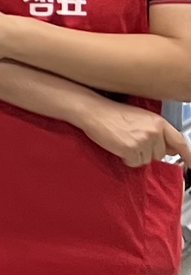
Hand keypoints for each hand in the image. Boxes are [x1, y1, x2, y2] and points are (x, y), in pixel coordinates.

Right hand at [74, 100, 190, 167]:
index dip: (189, 156)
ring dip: (135, 155)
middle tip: (133, 140)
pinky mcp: (131, 149)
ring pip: (146, 160)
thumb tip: (171, 150)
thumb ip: (158, 133)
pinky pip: (134, 163)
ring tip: (123, 141)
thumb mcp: (141, 118)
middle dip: (148, 152)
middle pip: (160, 154)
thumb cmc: (113, 114)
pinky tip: (118, 146)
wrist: (93, 111)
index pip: (180, 142)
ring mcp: (143, 141)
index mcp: (159, 122)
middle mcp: (154, 131)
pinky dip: (126, 158)